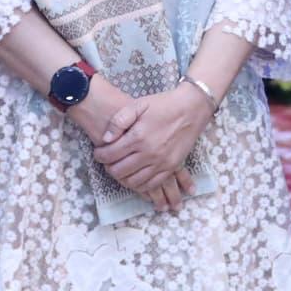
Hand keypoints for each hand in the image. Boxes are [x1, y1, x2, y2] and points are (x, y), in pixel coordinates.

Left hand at [92, 83, 211, 208]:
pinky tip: (134, 177)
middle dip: (108, 168)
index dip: (99, 156)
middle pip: (119, 171)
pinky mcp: (171, 167)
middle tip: (107, 161)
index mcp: (138, 137)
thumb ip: (119, 121)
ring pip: (133, 181)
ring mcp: (161, 162)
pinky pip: (151, 185)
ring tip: (120, 168)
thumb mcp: (138, 104)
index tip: (98, 152)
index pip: (110, 155)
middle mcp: (149, 153)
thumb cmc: (163, 104)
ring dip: (122, 178)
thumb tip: (105, 139)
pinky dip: (139, 185)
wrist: (192, 108)